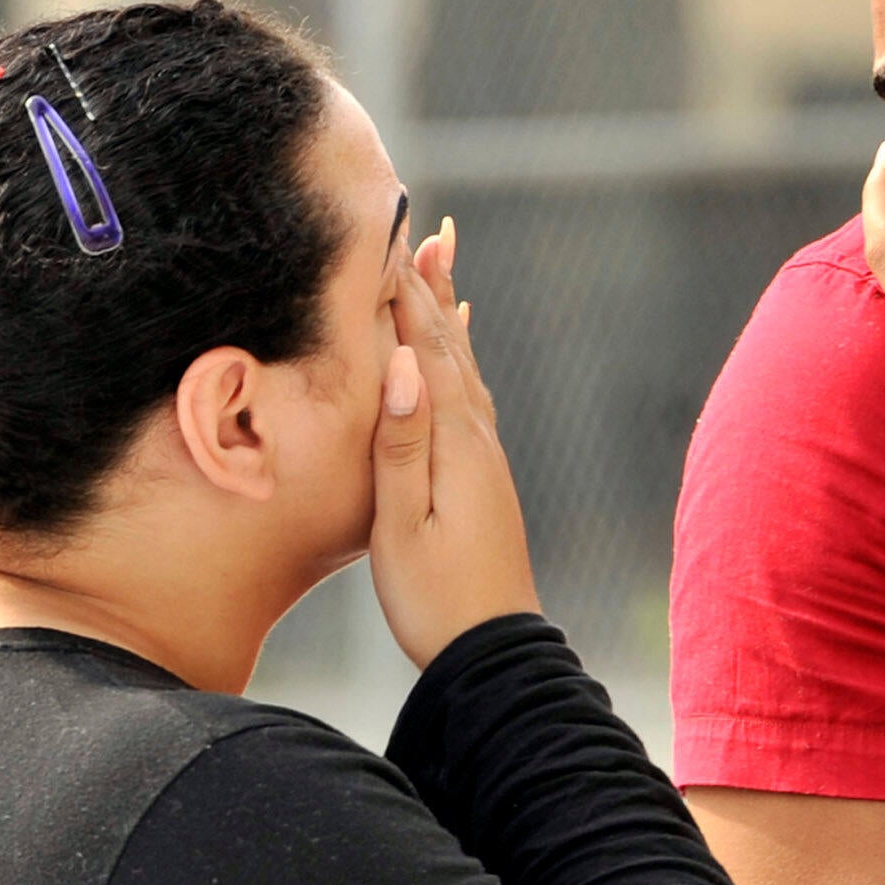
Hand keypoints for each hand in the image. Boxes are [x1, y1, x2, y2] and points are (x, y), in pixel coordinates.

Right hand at [369, 215, 538, 668]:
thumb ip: (401, 446)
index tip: (389, 234)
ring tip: (444, 266)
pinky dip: (462, 361)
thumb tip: (404, 368)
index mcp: (454, 444)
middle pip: (451, 346)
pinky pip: (472, 398)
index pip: (424, 348)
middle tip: (426, 227)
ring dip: (449, 314)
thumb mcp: (402, 526)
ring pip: (465, 367)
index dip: (405, 291)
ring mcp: (487, 460)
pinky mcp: (485, 481)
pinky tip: (457, 358)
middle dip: (433, 286)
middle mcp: (478, 441)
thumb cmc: (436, 601)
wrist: (495, 657)